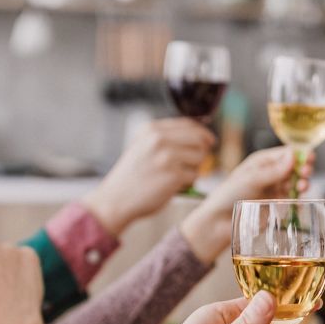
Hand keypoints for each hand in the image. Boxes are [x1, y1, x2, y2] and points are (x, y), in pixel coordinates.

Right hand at [82, 118, 214, 234]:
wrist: (115, 199)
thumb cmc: (131, 176)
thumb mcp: (142, 147)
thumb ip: (166, 138)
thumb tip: (200, 136)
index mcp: (151, 130)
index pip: (188, 124)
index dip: (202, 133)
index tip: (208, 141)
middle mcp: (159, 139)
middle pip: (198, 140)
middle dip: (201, 152)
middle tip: (195, 164)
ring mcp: (167, 157)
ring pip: (200, 158)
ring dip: (194, 169)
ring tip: (177, 176)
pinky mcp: (174, 176)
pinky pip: (194, 176)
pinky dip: (188, 183)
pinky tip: (173, 186)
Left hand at [179, 147, 314, 261]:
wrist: (220, 221)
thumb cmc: (229, 195)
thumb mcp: (251, 179)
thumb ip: (273, 170)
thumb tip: (292, 156)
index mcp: (263, 161)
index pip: (286, 152)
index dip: (299, 153)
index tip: (309, 157)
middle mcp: (271, 173)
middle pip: (295, 167)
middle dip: (304, 168)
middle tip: (306, 172)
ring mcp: (275, 188)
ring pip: (296, 182)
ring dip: (303, 182)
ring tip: (302, 186)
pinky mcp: (277, 204)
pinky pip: (293, 198)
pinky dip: (299, 197)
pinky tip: (300, 199)